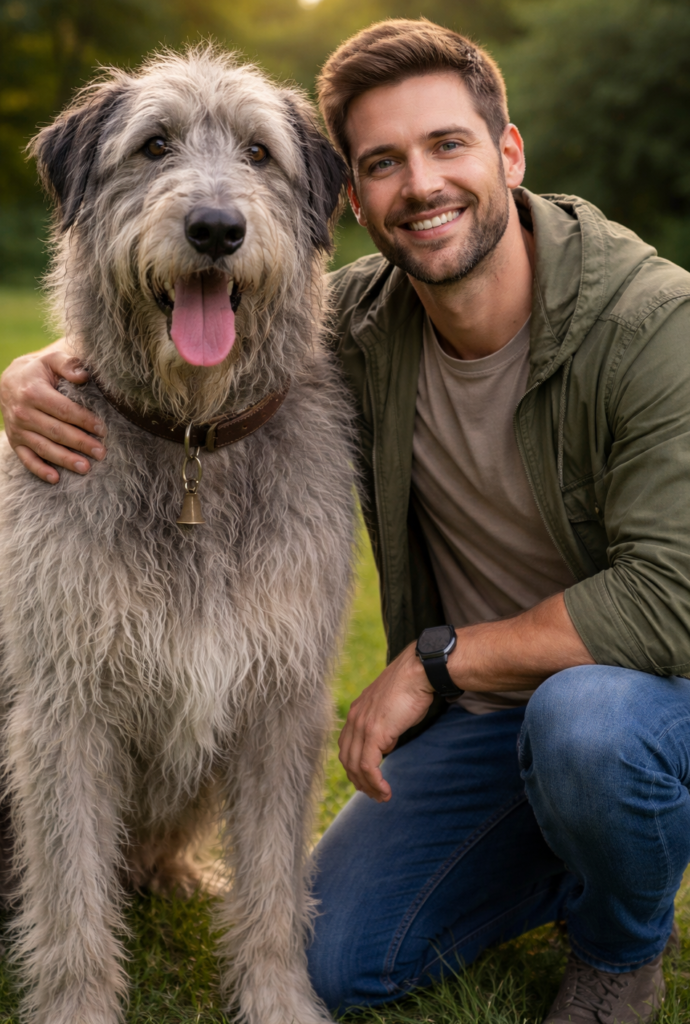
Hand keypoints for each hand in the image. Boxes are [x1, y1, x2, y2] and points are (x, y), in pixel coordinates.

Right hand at [0, 345, 105, 483]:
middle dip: (80, 443)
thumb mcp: (51, 360)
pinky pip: (27, 459)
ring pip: (44, 448)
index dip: (84, 420)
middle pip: (56, 431)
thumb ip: (68, 364)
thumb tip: (84, 375)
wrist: (10, 381)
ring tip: (86, 468)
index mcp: (33, 392)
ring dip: (65, 460)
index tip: (103, 430)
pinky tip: (56, 479)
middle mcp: (23, 412)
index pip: (64, 410)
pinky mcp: (15, 441)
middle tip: (101, 452)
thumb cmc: (39, 371)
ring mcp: (18, 429)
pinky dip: (40, 470)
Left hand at [338, 643, 434, 801]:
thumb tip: (386, 743)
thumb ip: (384, 726)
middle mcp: (354, 719)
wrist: (417, 672)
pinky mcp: (374, 733)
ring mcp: (362, 726)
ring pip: (356, 766)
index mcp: (356, 712)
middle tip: (373, 794)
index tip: (365, 780)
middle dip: (358, 781)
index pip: (346, 746)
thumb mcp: (391, 709)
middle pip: (347, 759)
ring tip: (381, 797)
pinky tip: (386, 791)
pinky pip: (368, 766)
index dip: (353, 766)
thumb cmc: (411, 688)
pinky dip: (375, 783)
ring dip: (368, 786)